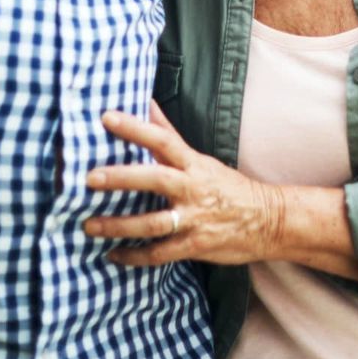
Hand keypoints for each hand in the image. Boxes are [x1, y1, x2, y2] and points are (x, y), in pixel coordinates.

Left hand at [84, 103, 282, 266]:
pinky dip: (135, 256)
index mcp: (193, 164)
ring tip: (90, 225)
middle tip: (90, 178)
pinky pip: (160, 254)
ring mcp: (194, 219)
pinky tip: (113, 255)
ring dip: (119, 225)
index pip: (163, 139)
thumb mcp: (200, 158)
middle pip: (155, 180)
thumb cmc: (227, 186)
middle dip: (121, 178)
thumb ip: (169, 133)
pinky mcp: (194, 246)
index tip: (107, 117)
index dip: (136, 127)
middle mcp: (193, 189)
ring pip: (153, 223)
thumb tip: (146, 103)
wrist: (267, 221)